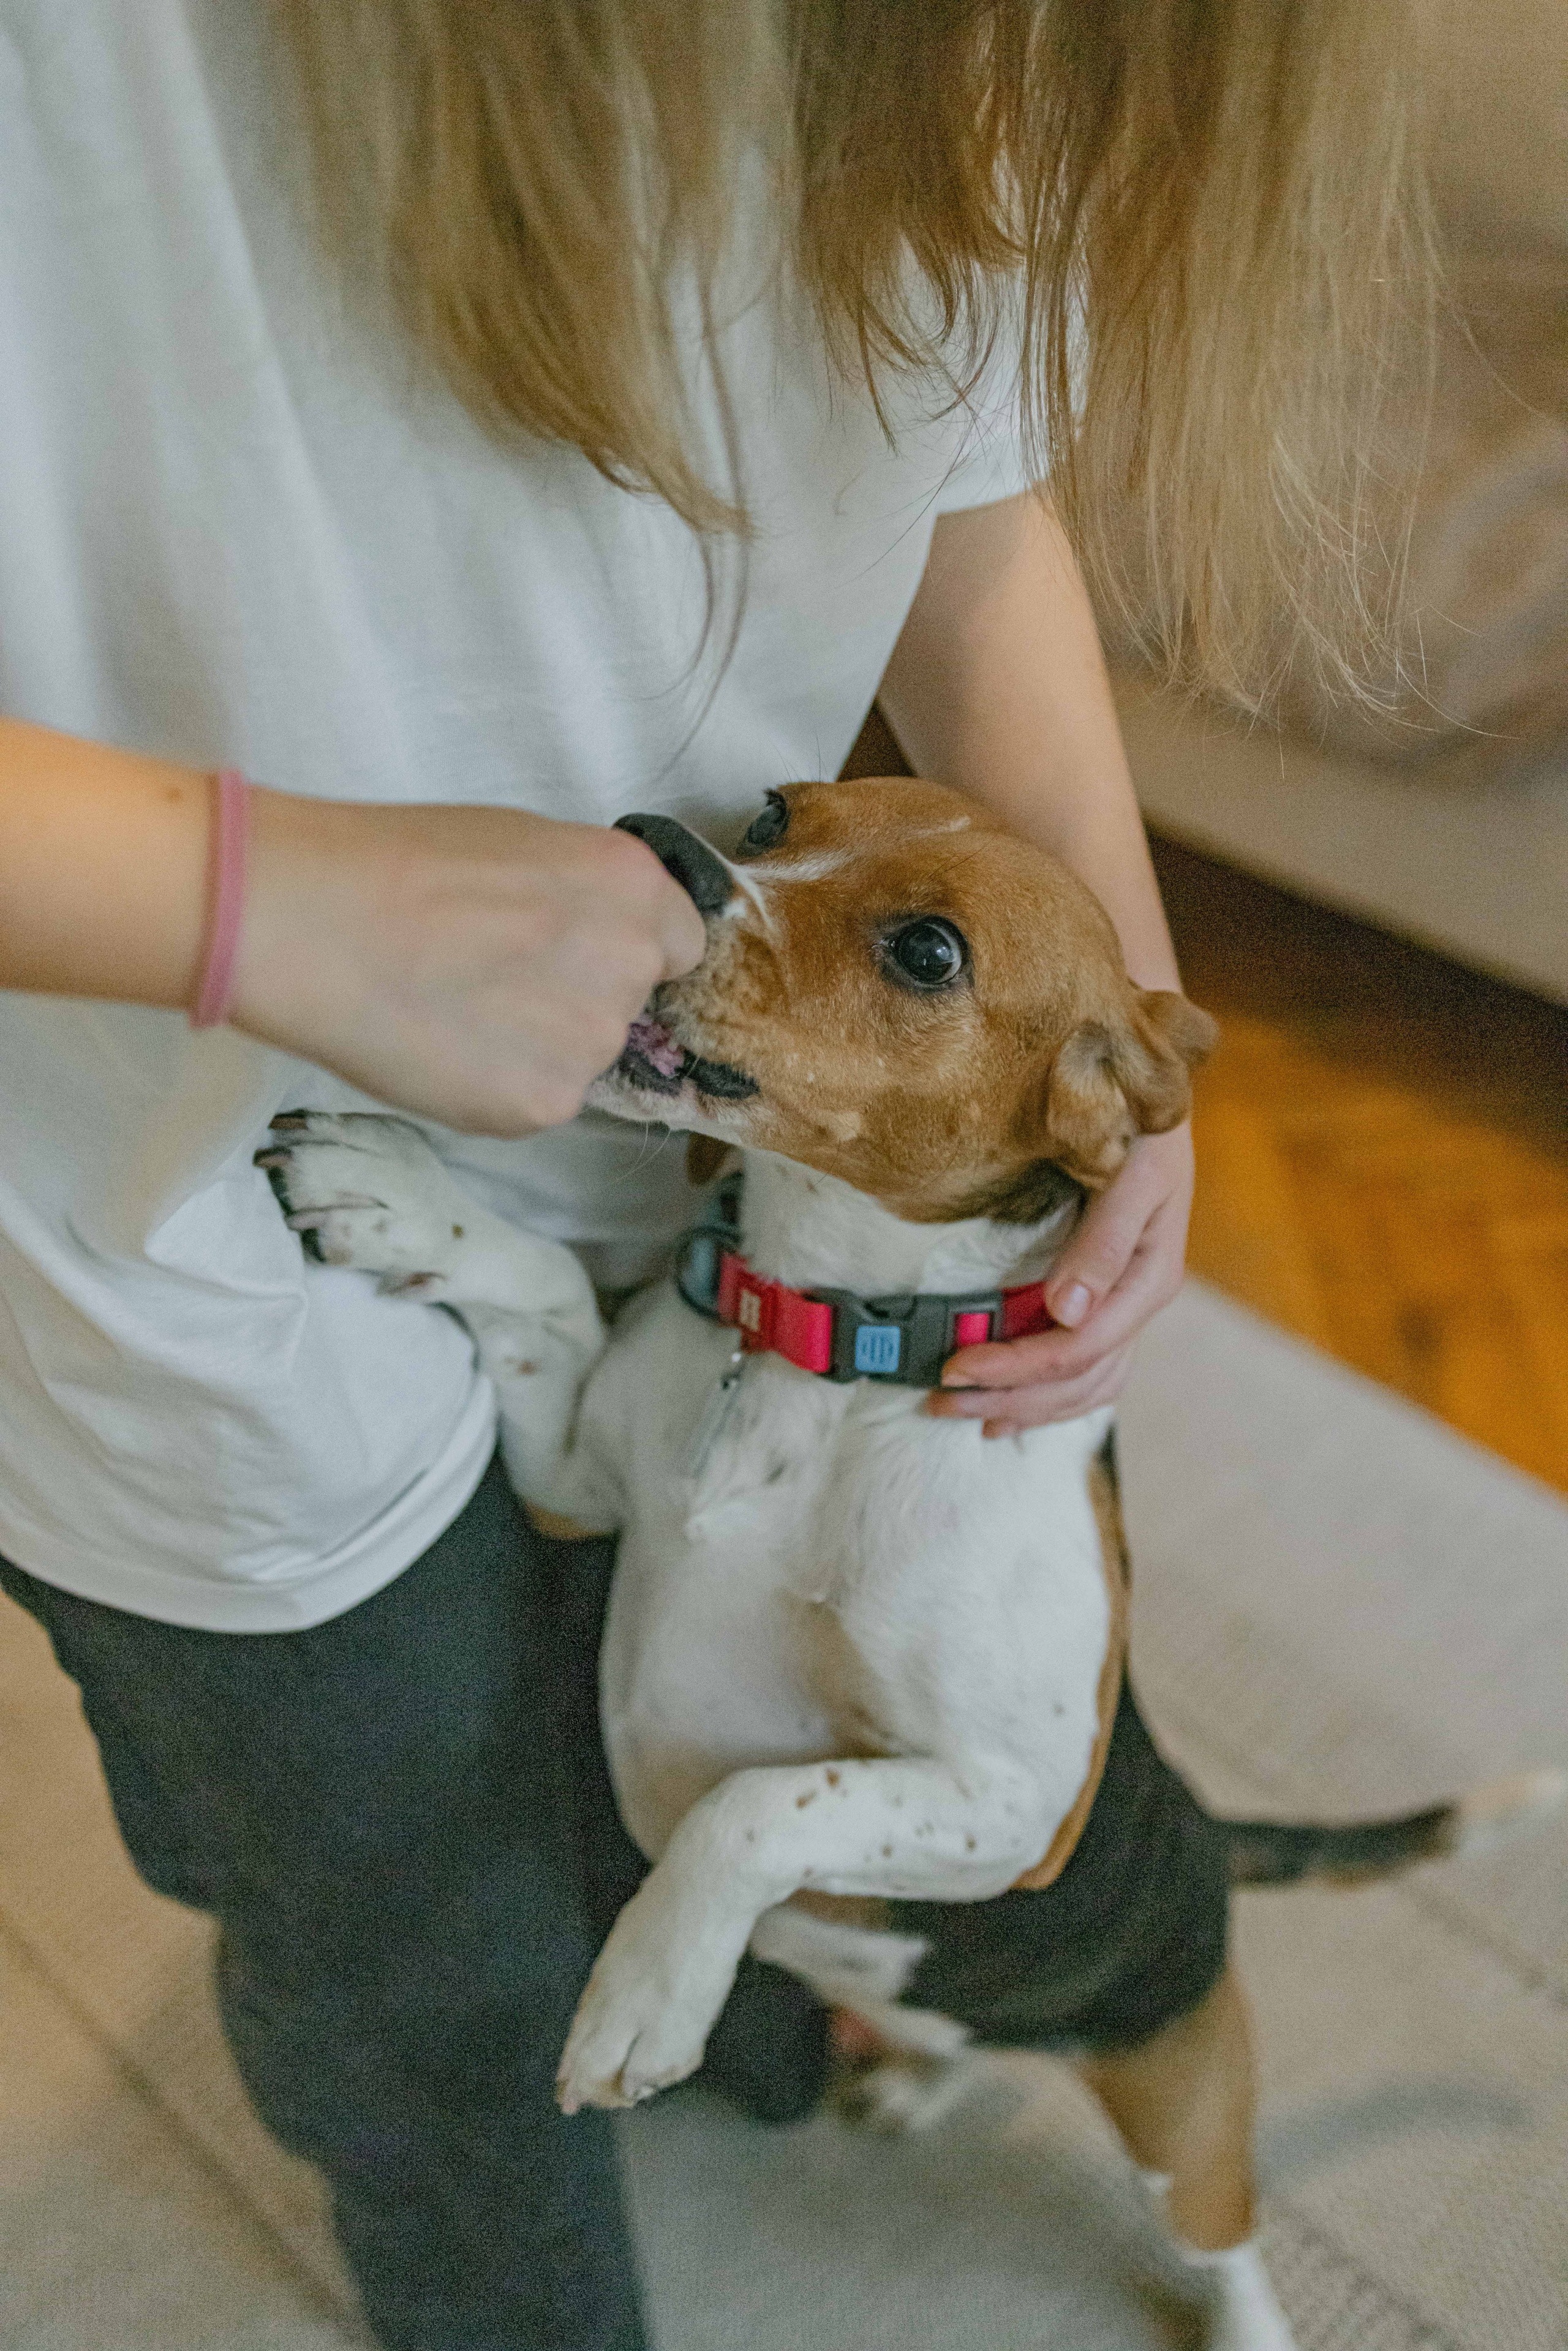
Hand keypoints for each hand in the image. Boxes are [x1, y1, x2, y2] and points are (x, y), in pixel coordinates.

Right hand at [231, 790, 705, 1133]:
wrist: (317, 923)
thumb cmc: (398, 862)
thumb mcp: (520, 843)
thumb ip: (579, 896)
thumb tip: (585, 933)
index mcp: (633, 886)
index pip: (678, 943)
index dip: (621, 947)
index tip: (570, 950)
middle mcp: (631, 965)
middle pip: (629, 1003)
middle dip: (576, 997)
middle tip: (491, 977)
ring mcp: (591, 1042)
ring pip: (581, 1056)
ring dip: (536, 1046)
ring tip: (454, 1011)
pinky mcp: (544, 1105)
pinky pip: (538, 1101)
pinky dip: (499, 1086)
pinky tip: (444, 1049)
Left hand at [926, 1122, 1194, 1434]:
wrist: (1152, 1092)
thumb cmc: (1139, 1123)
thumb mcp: (1132, 1170)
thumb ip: (1105, 1240)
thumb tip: (1066, 1313)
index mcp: (1150, 1275)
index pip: (1080, 1346)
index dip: (1017, 1366)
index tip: (954, 1367)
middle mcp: (1140, 1298)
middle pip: (1079, 1377)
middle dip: (1010, 1396)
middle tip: (939, 1402)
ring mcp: (1127, 1302)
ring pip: (1087, 1384)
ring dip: (1028, 1406)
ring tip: (969, 1416)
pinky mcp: (1111, 1296)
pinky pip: (1089, 1366)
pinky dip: (1049, 1393)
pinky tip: (1010, 1405)